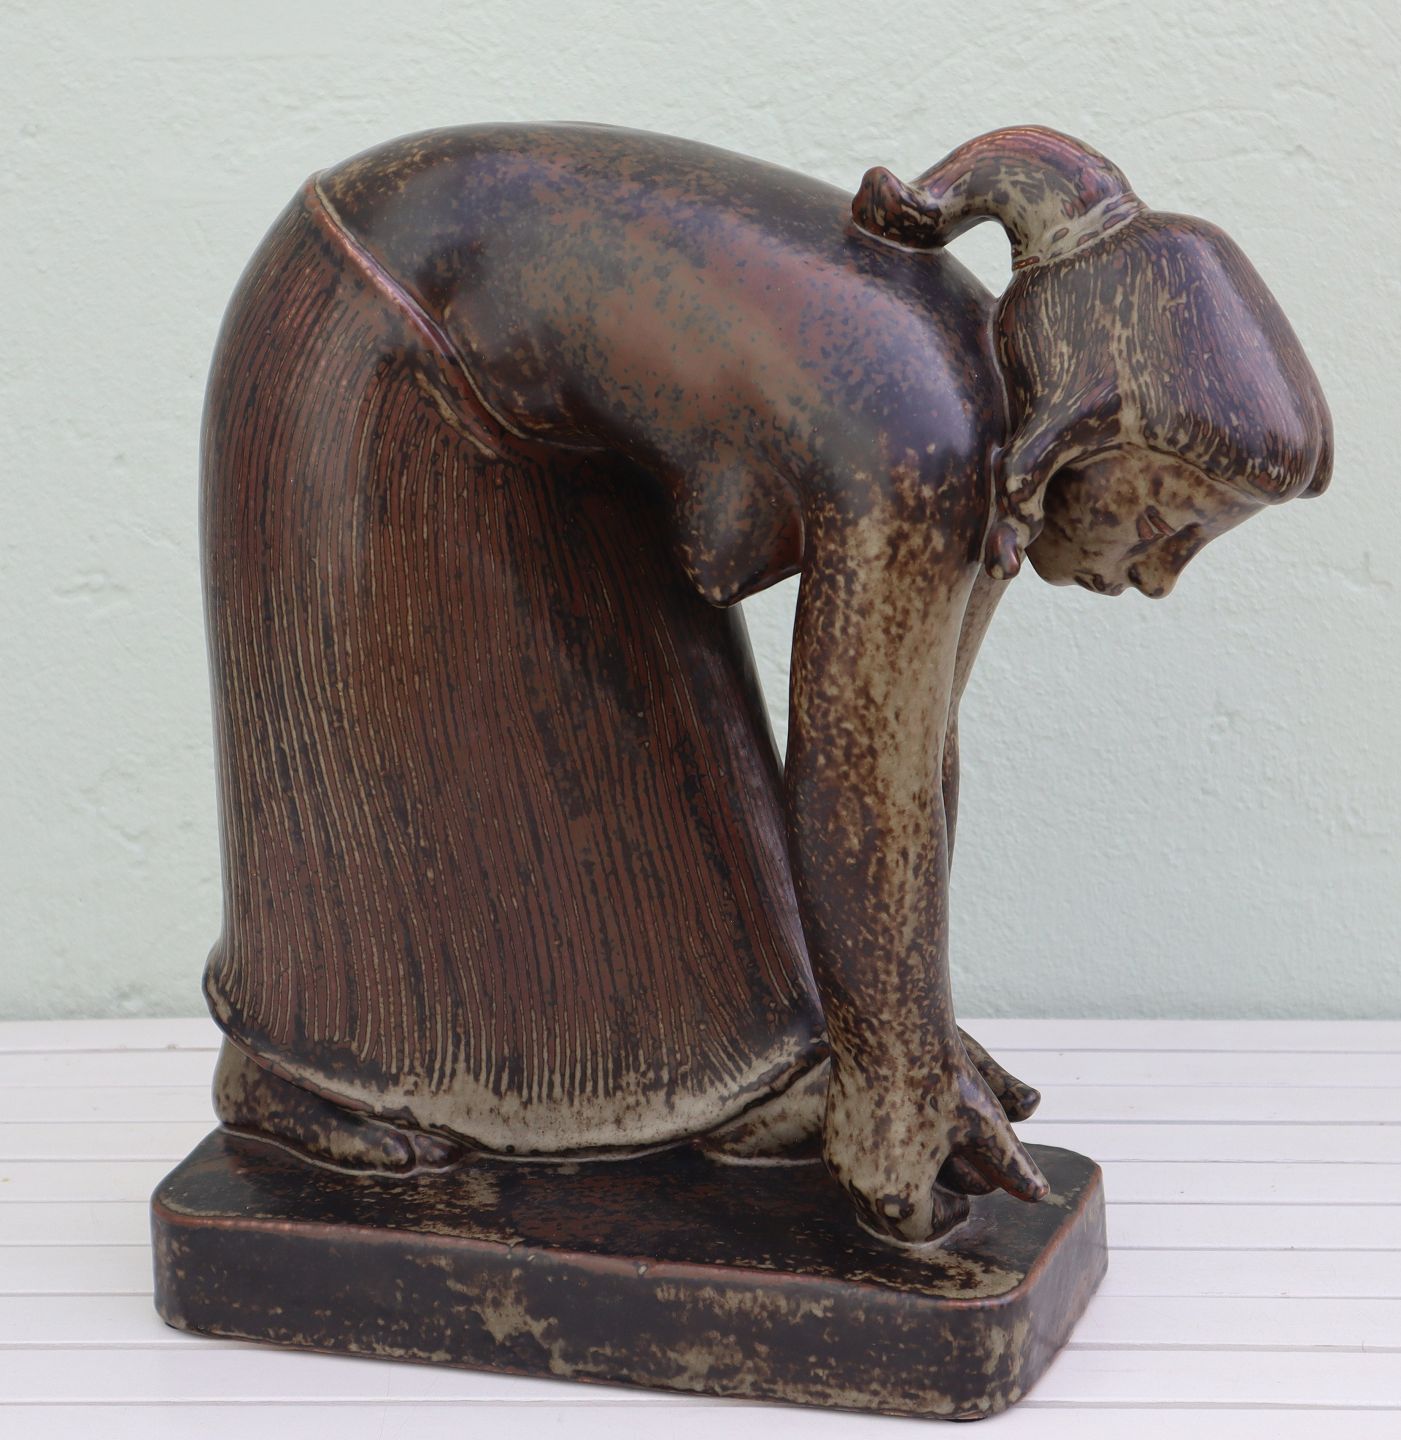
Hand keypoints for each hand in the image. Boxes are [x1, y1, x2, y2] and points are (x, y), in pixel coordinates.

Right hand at [823, 1042, 1047, 1244]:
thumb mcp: (983, 1121)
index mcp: (901, 1197)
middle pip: (895, 1221)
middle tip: (945, 1175)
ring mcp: (839, 1165)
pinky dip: (875, 1167)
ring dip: (897, 1186)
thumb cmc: (936, 1074)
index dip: (950, 1210)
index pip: (927, 1228)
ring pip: (871, 1197)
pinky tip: (898, 1135)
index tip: (963, 1187)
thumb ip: (1010, 1165)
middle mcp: (861, 1189)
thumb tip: (1039, 1193)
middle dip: (923, 1204)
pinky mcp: (829, 1141)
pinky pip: (854, 1172)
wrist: (882, 1028)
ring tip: (924, 1153)